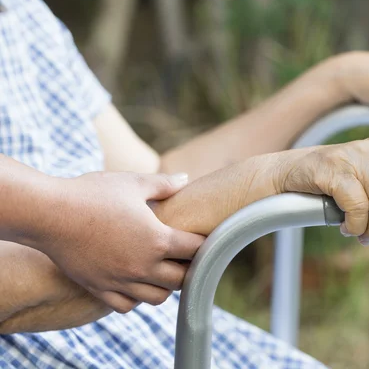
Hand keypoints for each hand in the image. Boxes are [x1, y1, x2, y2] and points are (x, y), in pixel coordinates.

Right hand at [28, 172, 204, 312]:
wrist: (49, 213)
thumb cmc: (93, 194)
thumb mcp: (133, 183)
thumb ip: (164, 184)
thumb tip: (185, 179)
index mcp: (158, 240)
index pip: (195, 250)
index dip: (203, 243)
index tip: (202, 237)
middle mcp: (143, 266)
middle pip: (182, 279)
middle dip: (188, 268)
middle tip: (184, 256)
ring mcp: (121, 280)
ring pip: (157, 297)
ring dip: (165, 285)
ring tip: (162, 270)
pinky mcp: (100, 288)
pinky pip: (127, 305)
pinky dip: (136, 298)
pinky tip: (134, 281)